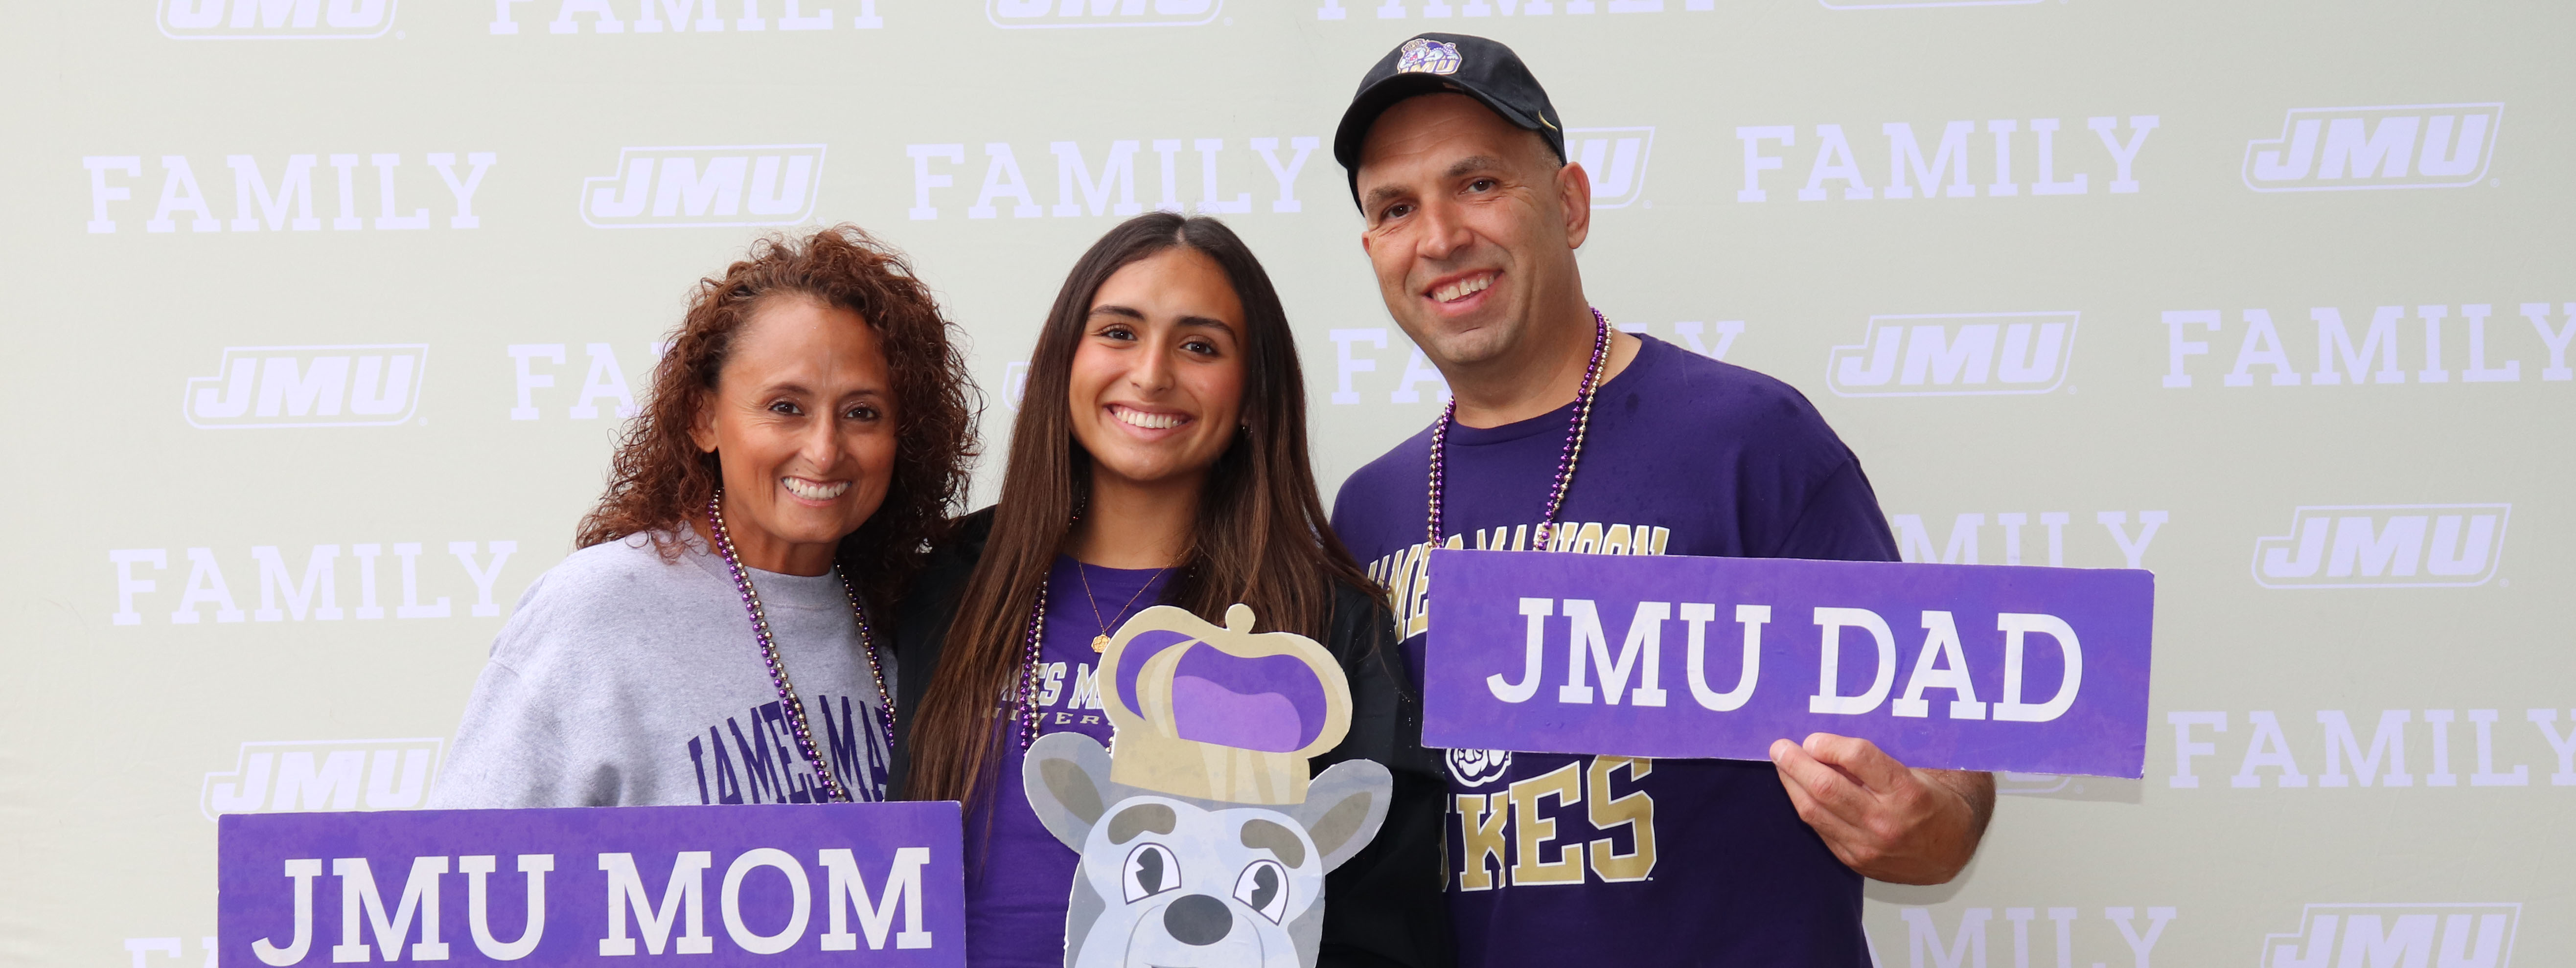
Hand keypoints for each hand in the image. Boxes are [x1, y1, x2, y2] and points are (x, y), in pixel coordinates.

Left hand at [1769, 733, 1994, 884]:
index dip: (1829, 745)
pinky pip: (1819, 829)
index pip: (1859, 759)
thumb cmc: (1933, 801)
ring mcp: (1868, 846)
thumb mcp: (1920, 770)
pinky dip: (1804, 805)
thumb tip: (1835, 735)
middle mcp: (1886, 821)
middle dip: (1796, 763)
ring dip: (1791, 784)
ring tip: (1781, 764)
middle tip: (1780, 747)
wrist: (1950, 850)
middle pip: (1827, 787)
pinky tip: (1797, 789)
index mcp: (1908, 792)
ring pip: (1814, 811)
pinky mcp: (1855, 860)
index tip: (1813, 737)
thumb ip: (1881, 756)